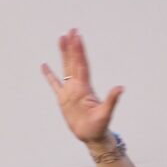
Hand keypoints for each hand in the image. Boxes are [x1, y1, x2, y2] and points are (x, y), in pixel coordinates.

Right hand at [41, 29, 122, 145]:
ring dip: (63, 53)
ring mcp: (70, 91)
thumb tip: (121, 88)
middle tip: (71, 30)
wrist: (92, 136)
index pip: (81, 65)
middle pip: (73, 61)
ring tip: (60, 38)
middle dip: (72, 46)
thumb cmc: (99, 126)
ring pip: (64, 68)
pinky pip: (54, 84)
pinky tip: (44, 65)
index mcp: (85, 87)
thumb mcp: (106, 113)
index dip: (79, 51)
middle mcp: (77, 86)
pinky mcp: (63, 99)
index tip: (77, 37)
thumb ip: (112, 100)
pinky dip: (49, 75)